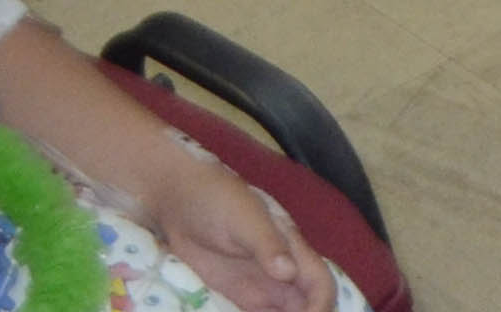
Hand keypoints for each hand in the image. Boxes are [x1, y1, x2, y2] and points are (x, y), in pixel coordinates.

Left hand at [137, 140, 328, 311]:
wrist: (179, 201)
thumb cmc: (219, 200)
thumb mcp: (245, 219)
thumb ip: (267, 245)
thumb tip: (288, 273)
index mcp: (293, 251)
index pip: (321, 286)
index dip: (321, 308)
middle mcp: (281, 274)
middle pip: (305, 307)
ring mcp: (258, 286)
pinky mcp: (234, 295)